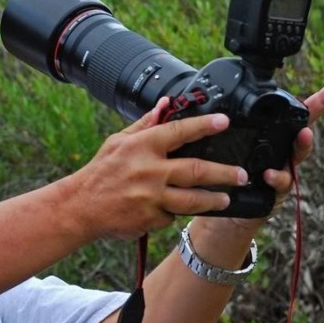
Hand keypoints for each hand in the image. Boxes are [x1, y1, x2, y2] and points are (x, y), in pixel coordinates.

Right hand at [67, 98, 245, 240]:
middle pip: (197, 170)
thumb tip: (164, 104)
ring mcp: (152, 197)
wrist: (81, 207)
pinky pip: (173, 215)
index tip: (224, 122)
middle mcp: (149, 171)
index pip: (179, 132)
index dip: (204, 126)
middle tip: (242, 174)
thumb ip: (144, 125)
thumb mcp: (118, 142)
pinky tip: (176, 208)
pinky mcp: (151, 219)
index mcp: (142, 147)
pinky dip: (177, 211)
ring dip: (214, 199)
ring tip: (226, 197)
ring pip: (194, 199)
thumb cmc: (101, 172)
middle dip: (224, 173)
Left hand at [211, 78, 323, 232]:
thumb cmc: (233, 172)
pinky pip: (280, 183)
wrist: (227, 207)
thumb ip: (234, 130)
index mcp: (275, 138)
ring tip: (303, 135)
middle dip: (314, 121)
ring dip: (302, 146)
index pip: (298, 116)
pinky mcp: (276, 192)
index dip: (320, 100)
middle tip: (312, 112)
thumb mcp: (233, 147)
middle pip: (303, 134)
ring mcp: (283, 172)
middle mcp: (284, 153)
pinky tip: (269, 174)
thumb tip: (220, 104)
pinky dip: (276, 178)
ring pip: (296, 158)